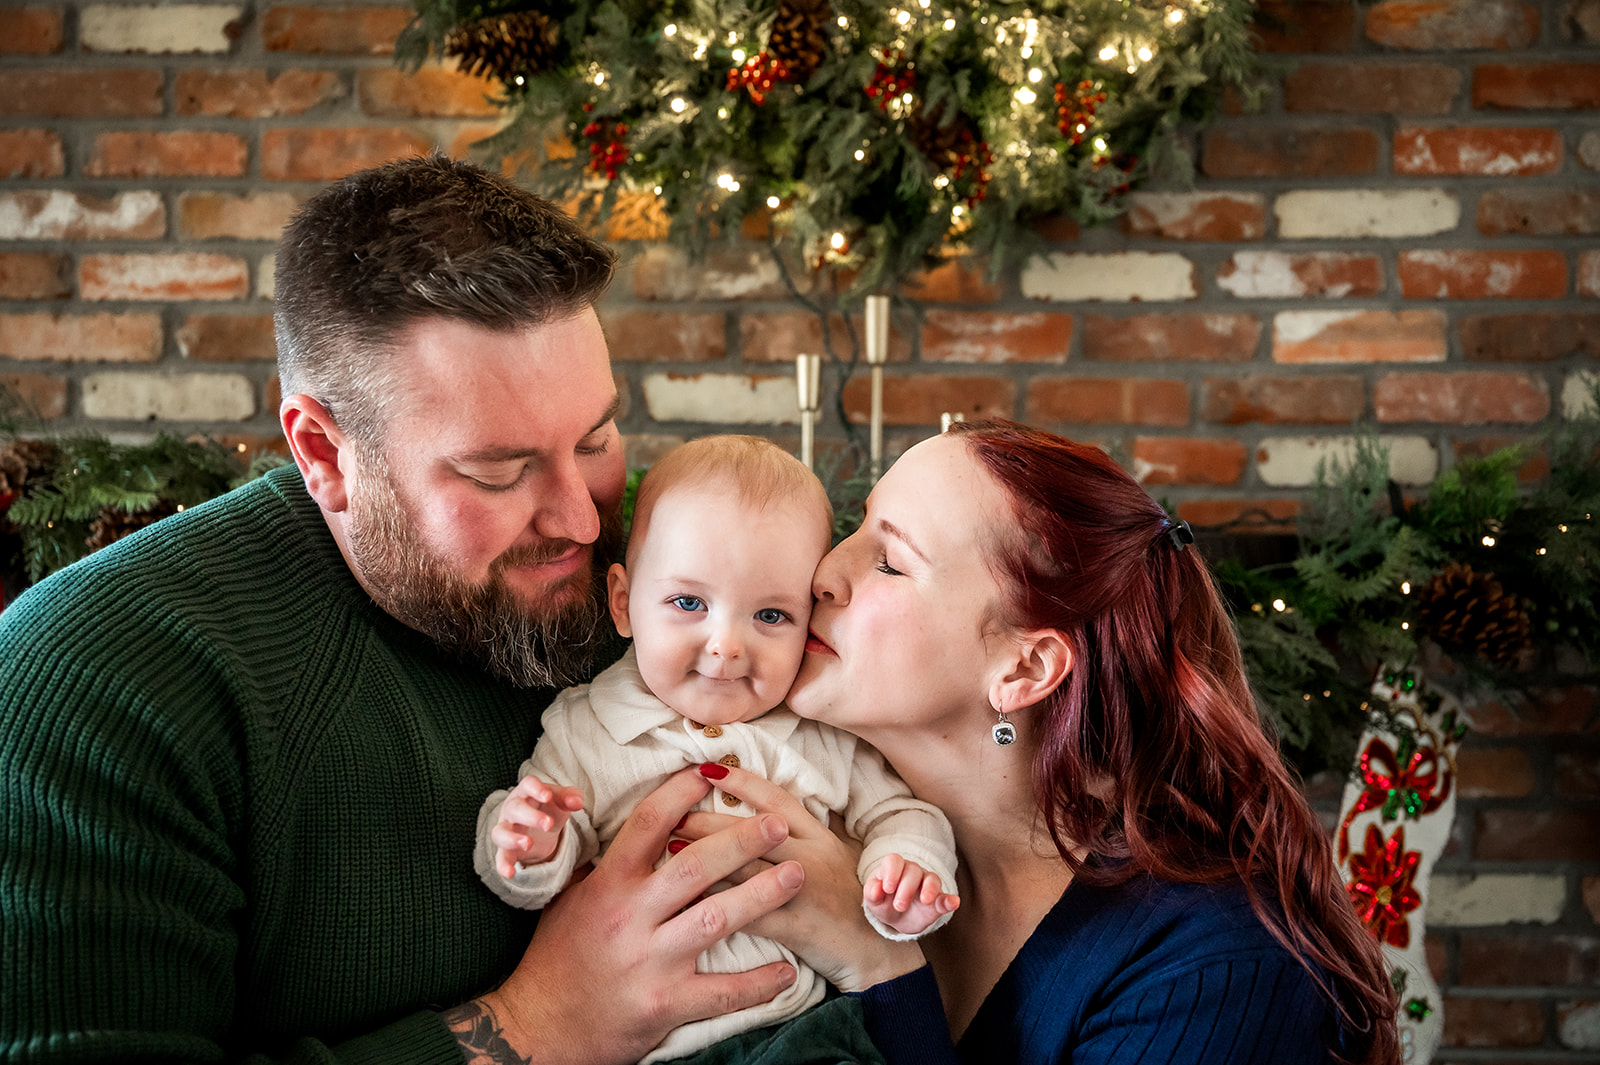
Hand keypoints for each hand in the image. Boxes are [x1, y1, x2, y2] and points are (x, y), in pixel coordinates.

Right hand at [454, 766, 804, 1064]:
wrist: (539, 1027)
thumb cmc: (557, 958)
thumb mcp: (572, 899)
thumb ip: (608, 865)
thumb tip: (645, 827)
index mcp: (608, 884)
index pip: (649, 824)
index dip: (682, 793)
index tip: (711, 773)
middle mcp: (630, 917)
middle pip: (695, 866)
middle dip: (741, 841)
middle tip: (777, 824)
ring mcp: (650, 961)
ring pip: (716, 919)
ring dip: (762, 894)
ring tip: (798, 875)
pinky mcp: (665, 1004)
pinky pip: (722, 992)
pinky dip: (759, 983)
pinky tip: (788, 971)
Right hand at [491, 775, 585, 877]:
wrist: (539, 829)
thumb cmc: (549, 807)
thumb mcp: (562, 801)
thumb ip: (570, 797)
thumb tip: (577, 802)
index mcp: (527, 792)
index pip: (527, 784)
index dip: (536, 789)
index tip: (547, 796)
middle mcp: (512, 808)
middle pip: (515, 809)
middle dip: (530, 816)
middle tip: (548, 824)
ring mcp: (506, 829)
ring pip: (500, 832)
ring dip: (512, 838)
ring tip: (528, 843)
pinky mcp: (506, 849)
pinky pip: (500, 857)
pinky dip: (503, 865)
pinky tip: (510, 873)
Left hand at [678, 763, 926, 992]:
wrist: (880, 953)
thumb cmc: (855, 901)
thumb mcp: (839, 856)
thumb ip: (805, 834)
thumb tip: (765, 810)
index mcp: (821, 838)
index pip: (777, 800)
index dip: (742, 782)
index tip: (707, 769)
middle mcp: (813, 858)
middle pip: (754, 832)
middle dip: (710, 820)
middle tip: (674, 813)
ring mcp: (806, 893)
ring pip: (748, 869)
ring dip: (706, 857)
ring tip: (672, 845)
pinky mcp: (797, 929)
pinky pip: (751, 914)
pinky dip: (718, 904)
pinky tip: (689, 898)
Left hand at [863, 854, 959, 936]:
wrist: (897, 919)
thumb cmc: (884, 902)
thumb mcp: (873, 900)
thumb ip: (871, 892)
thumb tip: (876, 889)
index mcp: (893, 868)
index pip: (894, 860)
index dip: (891, 872)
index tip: (888, 888)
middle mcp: (912, 872)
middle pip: (913, 870)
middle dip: (906, 888)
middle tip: (899, 906)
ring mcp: (927, 884)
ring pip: (931, 879)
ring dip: (929, 889)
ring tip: (925, 901)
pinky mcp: (938, 900)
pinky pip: (945, 897)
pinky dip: (950, 900)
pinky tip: (953, 902)